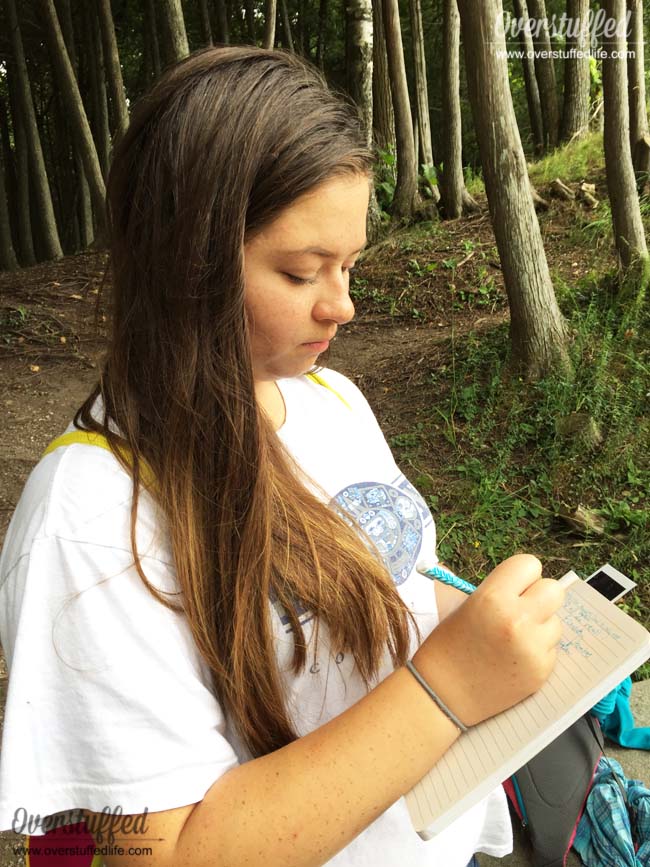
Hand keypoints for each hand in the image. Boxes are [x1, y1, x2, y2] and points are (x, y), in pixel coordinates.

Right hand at [412, 554, 564, 726]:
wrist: (443, 693)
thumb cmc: (449, 646)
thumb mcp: (467, 606)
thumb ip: (499, 592)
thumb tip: (528, 587)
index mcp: (492, 597)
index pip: (529, 565)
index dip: (522, 577)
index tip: (515, 587)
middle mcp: (517, 618)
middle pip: (554, 589)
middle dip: (540, 597)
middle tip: (523, 609)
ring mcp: (533, 647)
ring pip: (556, 621)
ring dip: (540, 627)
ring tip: (513, 640)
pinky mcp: (542, 671)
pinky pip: (552, 648)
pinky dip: (538, 651)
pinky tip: (514, 660)